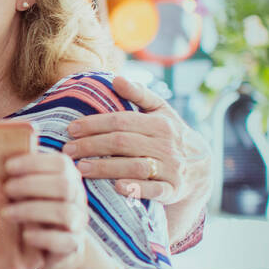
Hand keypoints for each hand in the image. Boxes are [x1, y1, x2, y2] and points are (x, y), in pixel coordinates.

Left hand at [0, 150, 88, 268]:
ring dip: (32, 210)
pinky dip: (44, 237)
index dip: (35, 162)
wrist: (48, 247)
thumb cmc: (30, 209)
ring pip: (64, 212)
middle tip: (6, 188)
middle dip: (32, 184)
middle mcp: (77, 198)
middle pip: (64, 185)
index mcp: (68, 178)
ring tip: (5, 213)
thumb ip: (19, 175)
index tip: (7, 166)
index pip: (60, 163)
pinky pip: (64, 241)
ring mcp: (78, 222)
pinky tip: (25, 236)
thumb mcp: (26, 191)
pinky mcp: (74, 246)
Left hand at [62, 76, 209, 211]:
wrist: (200, 168)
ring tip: (80, 168)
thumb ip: (139, 94)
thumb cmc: (170, 135)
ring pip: (134, 166)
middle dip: (92, 146)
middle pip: (123, 143)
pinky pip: (154, 190)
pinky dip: (136, 189)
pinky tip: (116, 188)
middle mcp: (166, 145)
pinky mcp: (172, 190)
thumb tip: (115, 79)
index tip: (71, 129)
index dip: (94, 124)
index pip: (121, 121)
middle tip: (67, 150)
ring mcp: (171, 169)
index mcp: (160, 124)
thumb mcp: (161, 112)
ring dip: (105, 168)